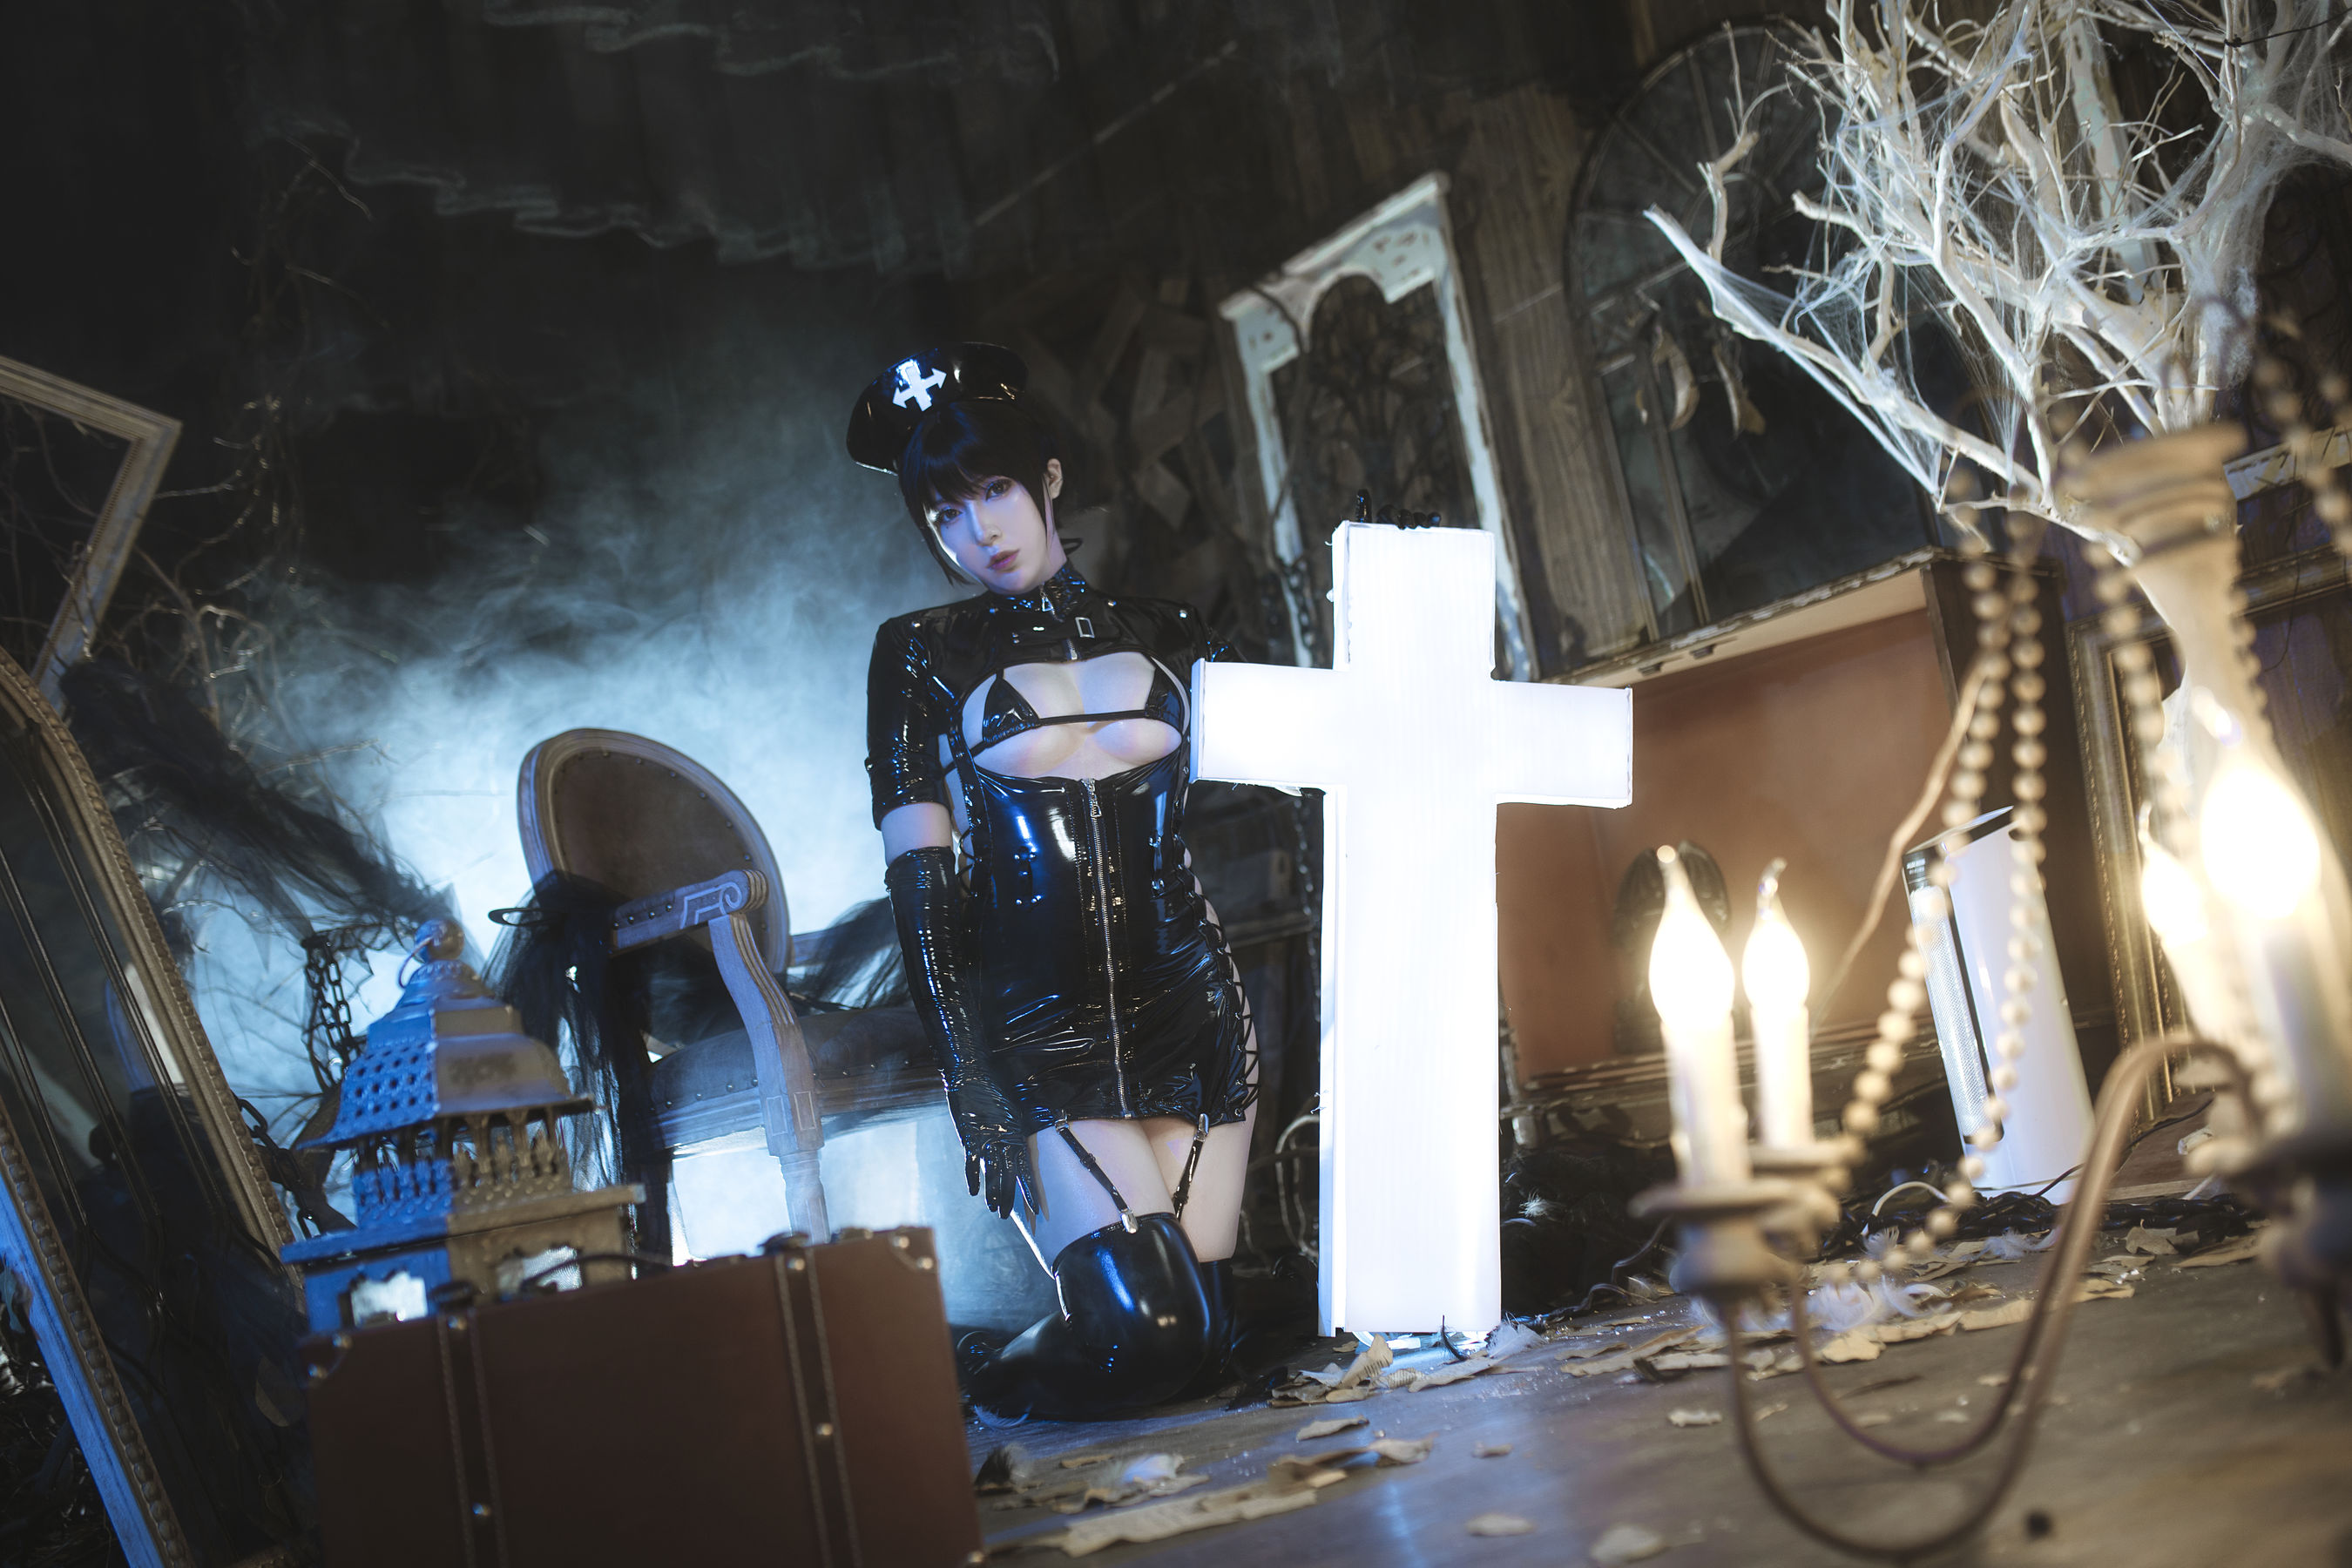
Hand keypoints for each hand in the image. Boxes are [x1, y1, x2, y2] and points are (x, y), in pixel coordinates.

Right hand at [945, 1077, 1038, 1217]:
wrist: (973, 1073)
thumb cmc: (994, 1091)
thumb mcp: (1009, 1112)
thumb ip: (1011, 1131)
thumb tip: (1015, 1146)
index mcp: (1015, 1137)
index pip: (1025, 1170)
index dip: (1029, 1191)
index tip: (1036, 1209)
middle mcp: (1004, 1141)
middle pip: (1010, 1177)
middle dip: (1011, 1198)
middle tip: (1011, 1217)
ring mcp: (987, 1139)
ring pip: (993, 1173)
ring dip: (995, 1193)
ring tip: (996, 1211)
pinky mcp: (970, 1136)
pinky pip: (972, 1161)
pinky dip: (973, 1177)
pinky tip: (974, 1192)